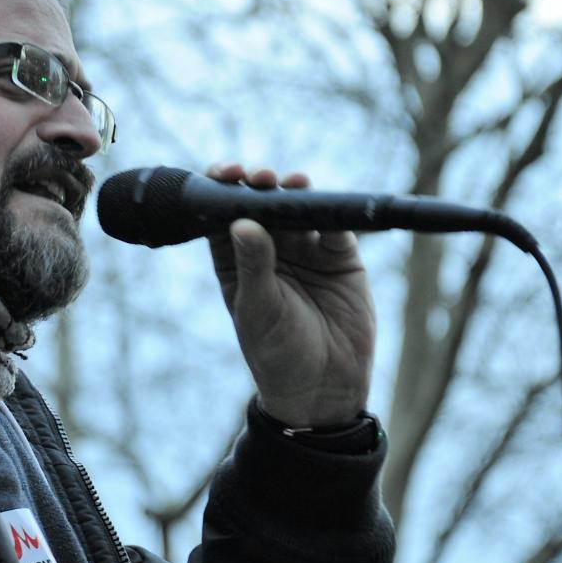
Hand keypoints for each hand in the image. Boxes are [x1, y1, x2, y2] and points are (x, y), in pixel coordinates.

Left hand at [206, 162, 375, 426]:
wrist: (326, 388)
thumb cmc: (278, 355)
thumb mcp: (260, 311)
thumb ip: (254, 266)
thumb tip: (242, 222)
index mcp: (236, 261)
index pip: (223, 215)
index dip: (221, 189)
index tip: (225, 174)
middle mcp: (268, 250)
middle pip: (261, 203)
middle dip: (258, 184)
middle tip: (259, 177)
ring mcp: (305, 250)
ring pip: (297, 207)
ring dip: (294, 191)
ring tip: (293, 182)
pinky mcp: (339, 256)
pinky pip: (335, 224)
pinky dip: (331, 210)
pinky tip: (325, 205)